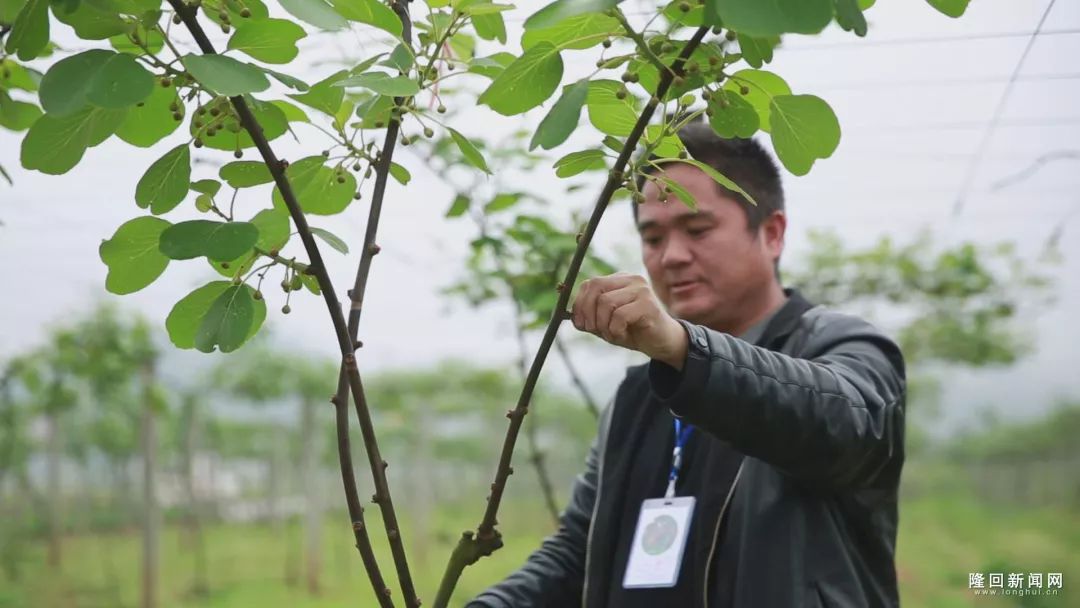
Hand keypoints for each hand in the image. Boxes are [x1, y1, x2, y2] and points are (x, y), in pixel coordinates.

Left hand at [570, 273, 688, 368]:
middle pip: (595, 288)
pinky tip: (624, 335)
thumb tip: (571, 317)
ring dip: (603, 325)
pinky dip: (615, 331)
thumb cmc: (633, 332)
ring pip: (605, 303)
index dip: (579, 304)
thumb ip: (589, 317)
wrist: (662, 343)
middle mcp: (630, 279)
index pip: (590, 283)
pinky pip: (619, 316)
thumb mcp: (606, 323)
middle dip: (587, 312)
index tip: (580, 323)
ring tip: (613, 334)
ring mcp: (641, 290)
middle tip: (592, 330)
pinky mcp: (648, 304)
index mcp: (619, 280)